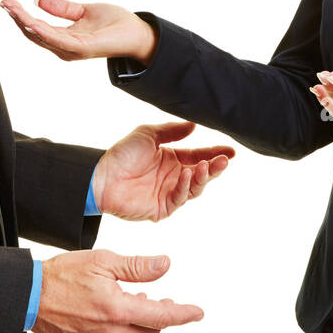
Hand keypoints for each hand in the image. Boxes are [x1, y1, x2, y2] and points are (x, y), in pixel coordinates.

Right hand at [0, 0, 156, 62]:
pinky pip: (59, 40)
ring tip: (11, 8)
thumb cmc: (115, 24)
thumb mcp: (83, 11)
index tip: (5, 1)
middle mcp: (64, 47)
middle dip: (17, 17)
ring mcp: (72, 49)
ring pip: (42, 36)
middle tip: (3, 2)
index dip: (19, 15)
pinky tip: (32, 23)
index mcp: (63, 38)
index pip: (35, 27)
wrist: (139, 33)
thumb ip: (62, 8)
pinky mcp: (83, 48)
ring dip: (25, 22)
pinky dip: (44, 32)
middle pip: (33, 33)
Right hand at [32, 250, 202, 332]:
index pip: (162, 316)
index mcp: (117, 310)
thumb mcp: (104, 261)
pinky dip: (121, 332)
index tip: (197, 313)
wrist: (28, 296)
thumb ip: (137, 267)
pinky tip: (114, 316)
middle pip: (150, 331)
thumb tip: (164, 265)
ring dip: (140, 324)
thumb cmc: (62, 276)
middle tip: (163, 300)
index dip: (183, 314)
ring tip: (135, 302)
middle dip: (161, 316)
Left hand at [95, 121, 234, 221]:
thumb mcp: (148, 135)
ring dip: (203, 177)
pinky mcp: (162, 208)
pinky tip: (187, 173)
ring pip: (195, 187)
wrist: (102, 175)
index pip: (199, 155)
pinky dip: (185, 186)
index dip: (215, 153)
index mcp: (172, 159)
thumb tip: (193, 125)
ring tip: (206, 166)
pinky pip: (179, 198)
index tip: (230, 150)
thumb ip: (171, 131)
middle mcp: (174, 177)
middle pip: (202, 173)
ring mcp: (169, 193)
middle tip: (225, 159)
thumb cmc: (121, 155)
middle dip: (215, 166)